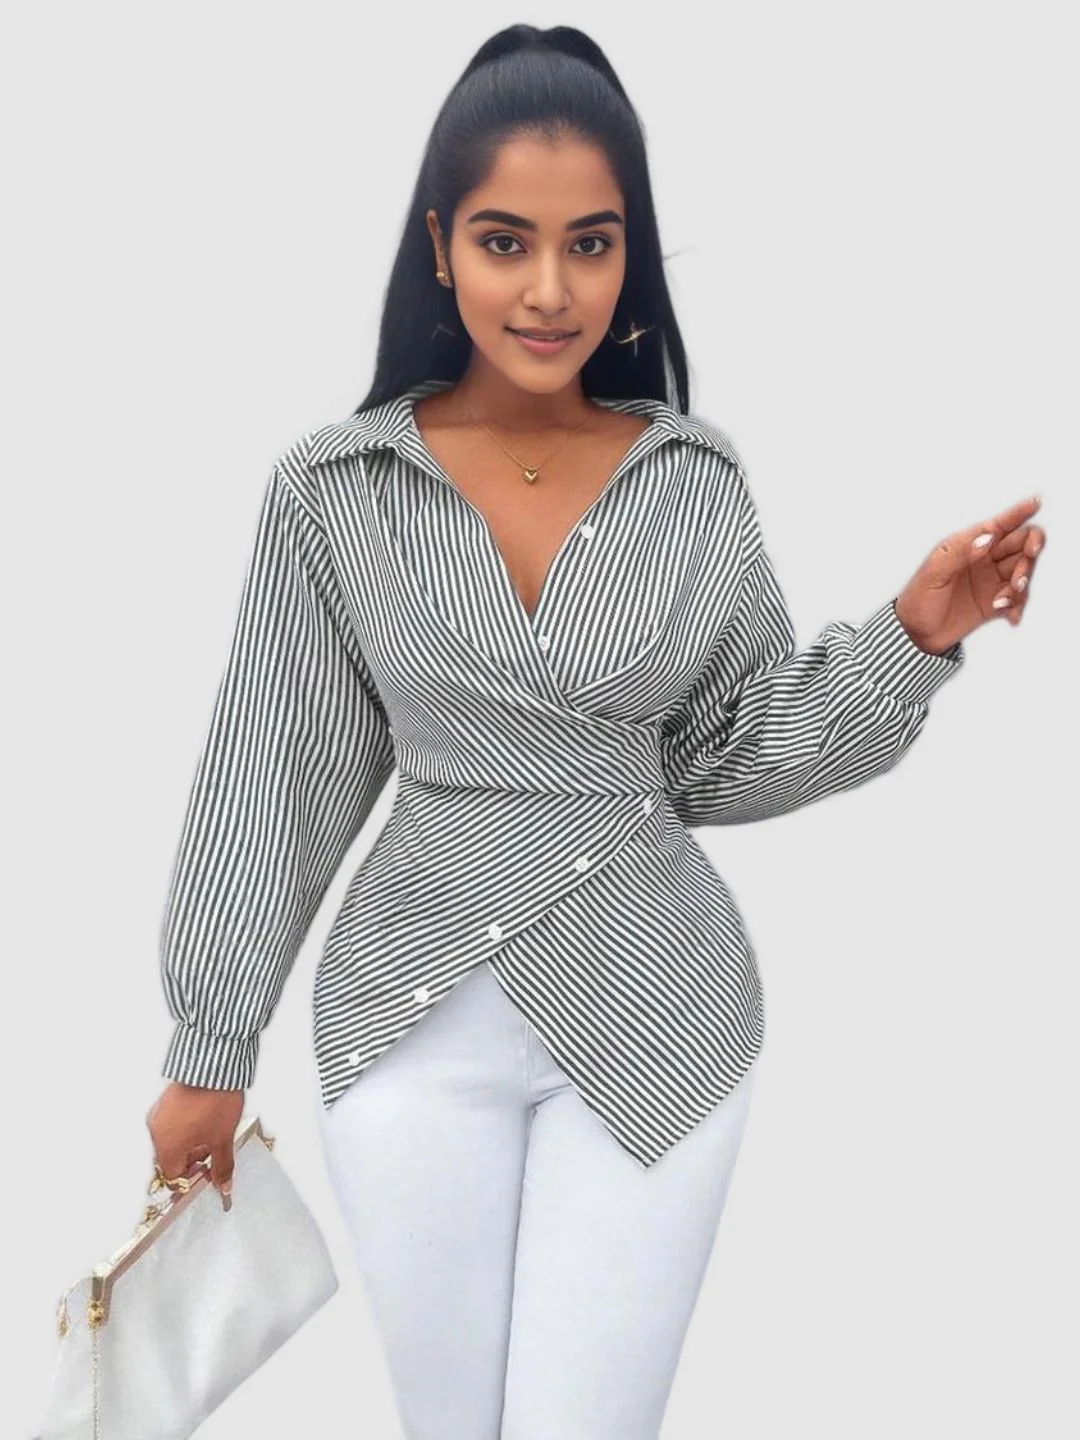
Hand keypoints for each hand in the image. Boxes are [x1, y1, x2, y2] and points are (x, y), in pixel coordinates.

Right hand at [146, 1081, 244, 1207]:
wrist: (215, 1066)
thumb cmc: (215, 1100)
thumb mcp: (223, 1138)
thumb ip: (222, 1166)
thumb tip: (223, 1185)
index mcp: (166, 1146)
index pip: (173, 1177)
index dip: (192, 1179)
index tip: (207, 1176)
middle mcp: (156, 1131)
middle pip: (170, 1159)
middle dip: (192, 1160)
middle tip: (213, 1154)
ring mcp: (159, 1114)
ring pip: (171, 1140)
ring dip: (189, 1143)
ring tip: (212, 1134)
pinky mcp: (165, 1100)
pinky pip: (171, 1123)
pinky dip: (185, 1128)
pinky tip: (204, 1120)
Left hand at [893, 495, 1045, 653]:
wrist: (914, 634)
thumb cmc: (917, 599)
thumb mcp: (932, 573)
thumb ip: (959, 553)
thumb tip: (986, 537)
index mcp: (968, 545)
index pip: (999, 524)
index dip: (1019, 512)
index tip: (1035, 503)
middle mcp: (984, 559)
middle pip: (1021, 543)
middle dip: (1029, 550)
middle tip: (1025, 563)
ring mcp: (992, 580)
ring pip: (1023, 570)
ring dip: (1022, 581)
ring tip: (1004, 598)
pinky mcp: (996, 602)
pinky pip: (1018, 598)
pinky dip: (1019, 605)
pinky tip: (1011, 616)